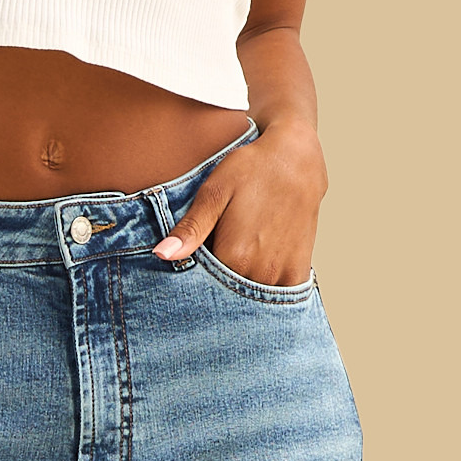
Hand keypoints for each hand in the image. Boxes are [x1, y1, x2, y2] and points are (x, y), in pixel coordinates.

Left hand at [153, 127, 325, 285]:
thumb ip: (191, 229)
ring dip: (237, 291)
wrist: (298, 160)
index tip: (192, 260)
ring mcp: (283, 275)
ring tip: (235, 257)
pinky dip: (260, 291)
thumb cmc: (251, 170)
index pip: (202, 287)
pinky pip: (276, 297)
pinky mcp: (298, 272)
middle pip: (226, 296)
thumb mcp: (214, 193)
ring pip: (248, 299)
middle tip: (216, 249)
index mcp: (236, 255)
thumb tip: (162, 254)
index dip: (192, 277)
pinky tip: (252, 270)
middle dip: (214, 287)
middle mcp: (261, 272)